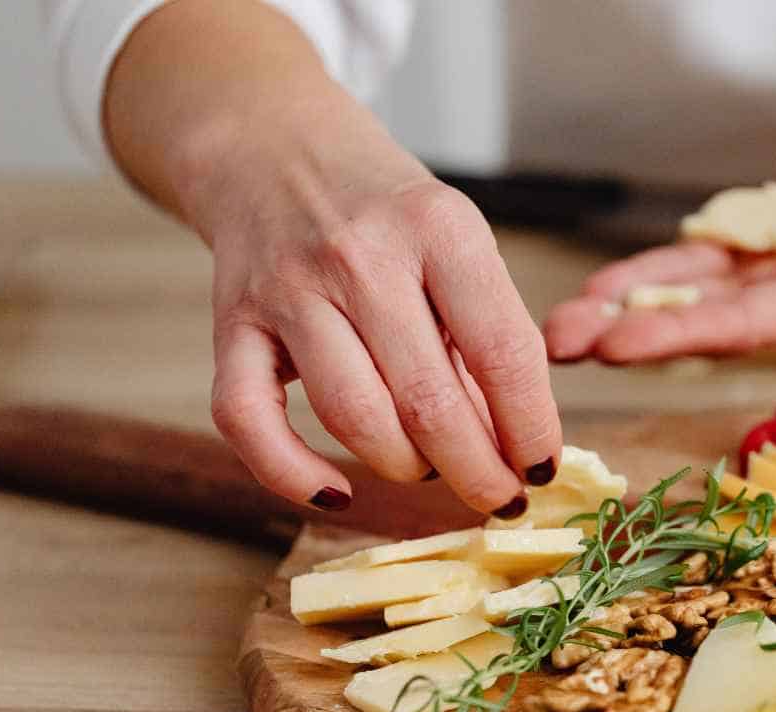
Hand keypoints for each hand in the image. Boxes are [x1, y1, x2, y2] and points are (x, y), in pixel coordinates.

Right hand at [190, 107, 561, 516]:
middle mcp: (362, 257)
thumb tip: (515, 447)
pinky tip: (336, 493)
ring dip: (404, 468)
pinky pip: (249, 421)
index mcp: (440, 230)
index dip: (531, 428)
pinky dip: (292, 473)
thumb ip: (485, 333)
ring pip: (353, 418)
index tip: (543, 469)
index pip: (504, 351)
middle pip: (429, 402)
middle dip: (477, 472)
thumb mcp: (457, 244)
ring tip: (431, 471)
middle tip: (499, 498)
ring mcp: (290, 290)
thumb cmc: (388, 214)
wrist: (275, 149)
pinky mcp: (232, 323)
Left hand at [544, 93, 775, 362]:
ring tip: (558, 327)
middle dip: (637, 336)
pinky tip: (602, 289)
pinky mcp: (775, 252)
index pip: (760, 323)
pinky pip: (704, 269)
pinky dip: (654, 278)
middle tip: (557, 346)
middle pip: (713, 325)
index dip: (690, 334)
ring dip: (630, 315)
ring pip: (697, 301)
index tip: (622, 346)